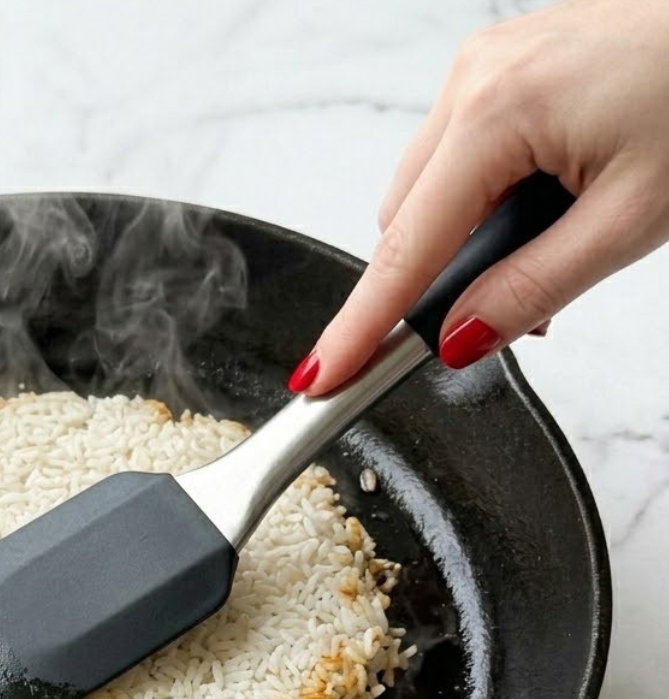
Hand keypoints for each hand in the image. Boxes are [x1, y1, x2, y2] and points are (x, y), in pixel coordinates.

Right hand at [290, 0, 668, 394]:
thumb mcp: (631, 219)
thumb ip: (532, 289)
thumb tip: (457, 338)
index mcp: (497, 110)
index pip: (404, 250)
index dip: (361, 325)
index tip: (322, 375)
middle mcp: (473, 80)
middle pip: (404, 223)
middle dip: (437, 282)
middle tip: (509, 318)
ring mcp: (483, 68)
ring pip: (427, 193)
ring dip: (463, 243)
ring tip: (551, 246)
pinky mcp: (502, 68)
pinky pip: (456, 158)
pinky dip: (481, 202)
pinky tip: (542, 208)